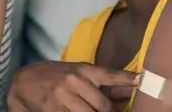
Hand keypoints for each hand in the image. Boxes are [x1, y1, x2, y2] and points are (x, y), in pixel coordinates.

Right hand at [8, 61, 138, 111]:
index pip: (110, 74)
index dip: (127, 79)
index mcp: (85, 69)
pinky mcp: (52, 110)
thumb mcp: (81, 73)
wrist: (26, 80)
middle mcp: (75, 81)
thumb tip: (128, 92)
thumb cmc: (60, 76)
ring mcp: (63, 97)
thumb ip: (103, 83)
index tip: (141, 80)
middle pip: (102, 104)